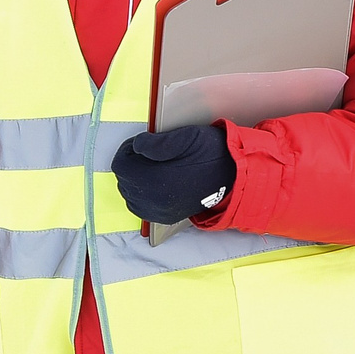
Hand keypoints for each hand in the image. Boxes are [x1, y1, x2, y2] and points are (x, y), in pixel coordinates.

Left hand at [112, 125, 233, 224]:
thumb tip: (137, 146)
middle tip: (148, 153)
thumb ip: (158, 142)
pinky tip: (155, 183)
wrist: (233, 176)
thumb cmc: (212, 154)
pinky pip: (139, 206)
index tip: (140, 144)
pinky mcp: (165, 216)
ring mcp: (159, 211)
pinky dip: (141, 194)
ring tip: (152, 168)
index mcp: (155, 179)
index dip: (126, 151)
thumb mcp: (187, 137)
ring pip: (129, 194)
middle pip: (123, 180)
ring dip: (135, 179)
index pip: (120, 165)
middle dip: (131, 164)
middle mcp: (153, 199)